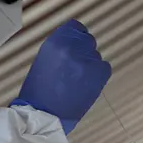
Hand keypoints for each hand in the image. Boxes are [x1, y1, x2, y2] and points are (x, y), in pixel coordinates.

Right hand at [11, 19, 110, 133]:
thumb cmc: (38, 90)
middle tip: (73, 66)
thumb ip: (59, 48)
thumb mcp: (44, 60)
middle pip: (87, 40)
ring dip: (88, 64)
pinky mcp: (100, 74)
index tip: (73, 44)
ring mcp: (88, 61)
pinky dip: (97, 74)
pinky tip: (85, 84)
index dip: (75, 35)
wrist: (44, 115)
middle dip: (82, 50)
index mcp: (55, 42)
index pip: (75, 27)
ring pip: (95, 54)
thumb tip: (73, 43)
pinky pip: (104, 66)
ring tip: (77, 79)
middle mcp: (73, 48)